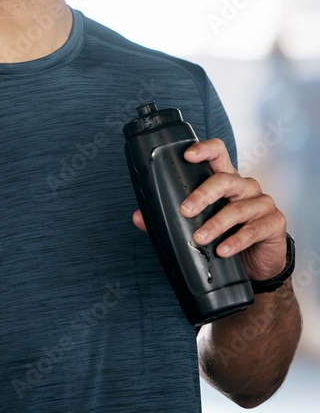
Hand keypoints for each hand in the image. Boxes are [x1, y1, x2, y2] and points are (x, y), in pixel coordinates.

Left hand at [132, 138, 287, 281]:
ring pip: (238, 207)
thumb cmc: (226, 233)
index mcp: (225, 179)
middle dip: (202, 194)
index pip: (218, 153)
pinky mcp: (274, 223)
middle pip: (225, 180)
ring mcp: (262, 203)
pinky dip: (236, 240)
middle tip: (185, 210)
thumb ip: (170, 217)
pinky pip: (254, 229)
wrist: (256, 263)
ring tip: (200, 238)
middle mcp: (244, 186)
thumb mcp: (199, 222)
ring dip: (216, 223)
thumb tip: (138, 217)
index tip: (187, 155)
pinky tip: (222, 250)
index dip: (204, 149)